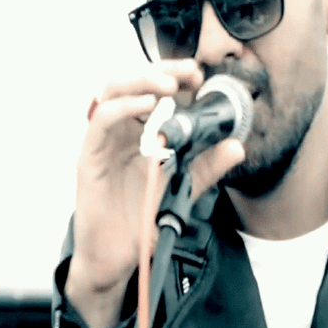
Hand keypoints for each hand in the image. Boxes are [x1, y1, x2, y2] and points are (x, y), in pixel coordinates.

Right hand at [66, 59, 244, 327]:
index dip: (175, 79)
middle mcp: (119, 132)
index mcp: (138, 135)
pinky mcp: (90, 157)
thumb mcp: (182, 187)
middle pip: (133, 84)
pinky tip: (147, 106)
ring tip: (171, 84)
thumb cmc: (142, 219)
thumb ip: (207, 167)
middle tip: (190, 71)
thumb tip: (237, 147)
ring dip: (142, 81)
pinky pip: (101, 122)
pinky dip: (123, 107)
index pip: (154, 94)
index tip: (200, 76)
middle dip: (162, 72)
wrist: (118, 256)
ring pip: (114, 93)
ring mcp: (103, 142)